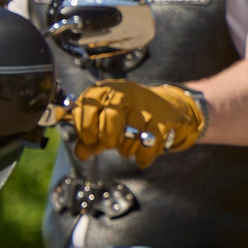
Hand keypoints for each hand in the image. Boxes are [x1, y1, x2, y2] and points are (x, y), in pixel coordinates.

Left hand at [68, 81, 205, 169]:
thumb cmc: (126, 115)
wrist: (166, 108)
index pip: (87, 108)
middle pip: (111, 118)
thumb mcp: (104, 120)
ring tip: (126, 151)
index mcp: (105, 89)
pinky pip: (148, 146)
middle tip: (109, 146)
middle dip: (107, 139)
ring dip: (126, 150)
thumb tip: (81, 154)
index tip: (90, 141)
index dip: (85, 129)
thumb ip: (89, 137)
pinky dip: (143, 157)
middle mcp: (125, 92)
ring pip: (131, 133)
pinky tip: (141, 158)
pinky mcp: (164, 121)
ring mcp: (147, 106)